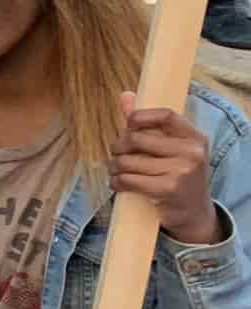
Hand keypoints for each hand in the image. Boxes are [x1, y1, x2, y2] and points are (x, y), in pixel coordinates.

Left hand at [112, 96, 219, 245]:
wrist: (194, 213)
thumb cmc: (177, 175)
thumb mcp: (172, 149)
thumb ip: (148, 123)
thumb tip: (126, 95)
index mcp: (194, 137)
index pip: (165, 115)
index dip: (139, 116)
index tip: (128, 124)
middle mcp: (191, 152)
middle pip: (136, 139)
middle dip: (118, 147)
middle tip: (117, 155)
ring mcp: (181, 171)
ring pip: (127, 161)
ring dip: (115, 168)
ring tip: (118, 171)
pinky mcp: (167, 189)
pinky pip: (127, 179)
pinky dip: (116, 182)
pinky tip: (119, 184)